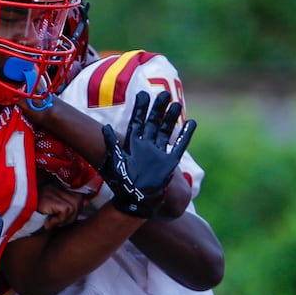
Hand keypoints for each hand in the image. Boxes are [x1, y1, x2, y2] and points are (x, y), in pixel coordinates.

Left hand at [98, 90, 195, 217]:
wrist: (135, 200)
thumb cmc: (122, 183)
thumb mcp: (115, 161)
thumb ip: (111, 144)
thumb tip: (104, 127)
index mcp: (132, 144)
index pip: (137, 122)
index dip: (140, 109)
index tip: (143, 94)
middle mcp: (146, 146)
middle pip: (153, 123)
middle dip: (157, 108)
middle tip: (163, 93)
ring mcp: (159, 153)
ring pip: (166, 131)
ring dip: (171, 118)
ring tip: (176, 104)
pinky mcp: (169, 162)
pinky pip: (179, 146)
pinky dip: (185, 135)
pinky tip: (191, 122)